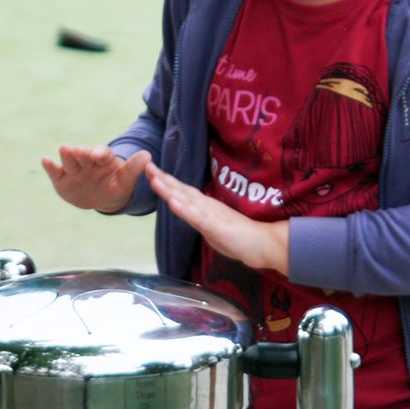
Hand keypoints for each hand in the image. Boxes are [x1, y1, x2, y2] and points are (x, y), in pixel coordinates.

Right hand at [41, 144, 150, 212]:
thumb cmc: (115, 186)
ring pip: (70, 160)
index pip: (103, 153)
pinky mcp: (61, 178)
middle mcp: (87, 160)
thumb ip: (134, 168)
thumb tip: (148, 156)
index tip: (98, 156)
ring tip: (64, 149)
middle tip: (79, 150)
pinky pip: (55, 171)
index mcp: (104, 158)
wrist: (100, 198)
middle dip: (81, 152)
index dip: (100, 154)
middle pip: (83, 154)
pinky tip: (44, 160)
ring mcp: (74, 169)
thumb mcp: (125, 180)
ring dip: (67, 155)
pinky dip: (50, 166)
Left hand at [146, 162, 289, 274]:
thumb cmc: (241, 238)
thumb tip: (194, 217)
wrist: (264, 243)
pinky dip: (184, 208)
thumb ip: (203, 221)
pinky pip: (197, 217)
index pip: (182, 191)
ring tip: (153, 178)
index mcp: (205, 207)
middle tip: (145, 164)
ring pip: (186, 199)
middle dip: (162, 178)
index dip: (166, 181)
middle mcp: (206, 206)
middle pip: (181, 189)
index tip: (150, 171)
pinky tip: (172, 201)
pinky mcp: (215, 226)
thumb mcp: (215, 229)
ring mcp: (210, 214)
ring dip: (169, 189)